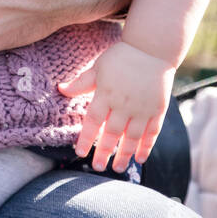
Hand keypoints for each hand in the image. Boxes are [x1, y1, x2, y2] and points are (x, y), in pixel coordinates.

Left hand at [58, 40, 174, 172]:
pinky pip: (151, 133)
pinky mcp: (157, 110)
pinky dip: (146, 147)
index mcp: (106, 93)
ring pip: (132, 137)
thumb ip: (81, 83)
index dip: (86, 138)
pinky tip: (140, 158)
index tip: (79, 152)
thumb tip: (60, 89)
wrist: (152, 49)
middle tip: (98, 168)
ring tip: (118, 168)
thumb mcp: (98, 67)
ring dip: (125, 154)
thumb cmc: (121, 57)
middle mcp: (124, 104)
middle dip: (104, 152)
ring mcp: (142, 108)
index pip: (93, 121)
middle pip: (112, 134)